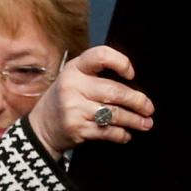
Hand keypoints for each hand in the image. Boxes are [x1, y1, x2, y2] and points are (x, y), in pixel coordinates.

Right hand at [26, 47, 153, 156]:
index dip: (121, 62)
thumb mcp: (74, 80)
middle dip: (137, 101)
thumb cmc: (65, 100)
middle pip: (114, 91)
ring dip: (134, 120)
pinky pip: (107, 131)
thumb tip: (135, 86)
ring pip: (114, 114)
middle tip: (149, 108)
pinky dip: (121, 134)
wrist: (41, 127)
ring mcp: (74, 108)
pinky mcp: (77, 128)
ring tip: (145, 123)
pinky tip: (126, 134)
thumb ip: (98, 76)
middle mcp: (72, 86)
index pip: (101, 56)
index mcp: (75, 68)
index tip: (132, 74)